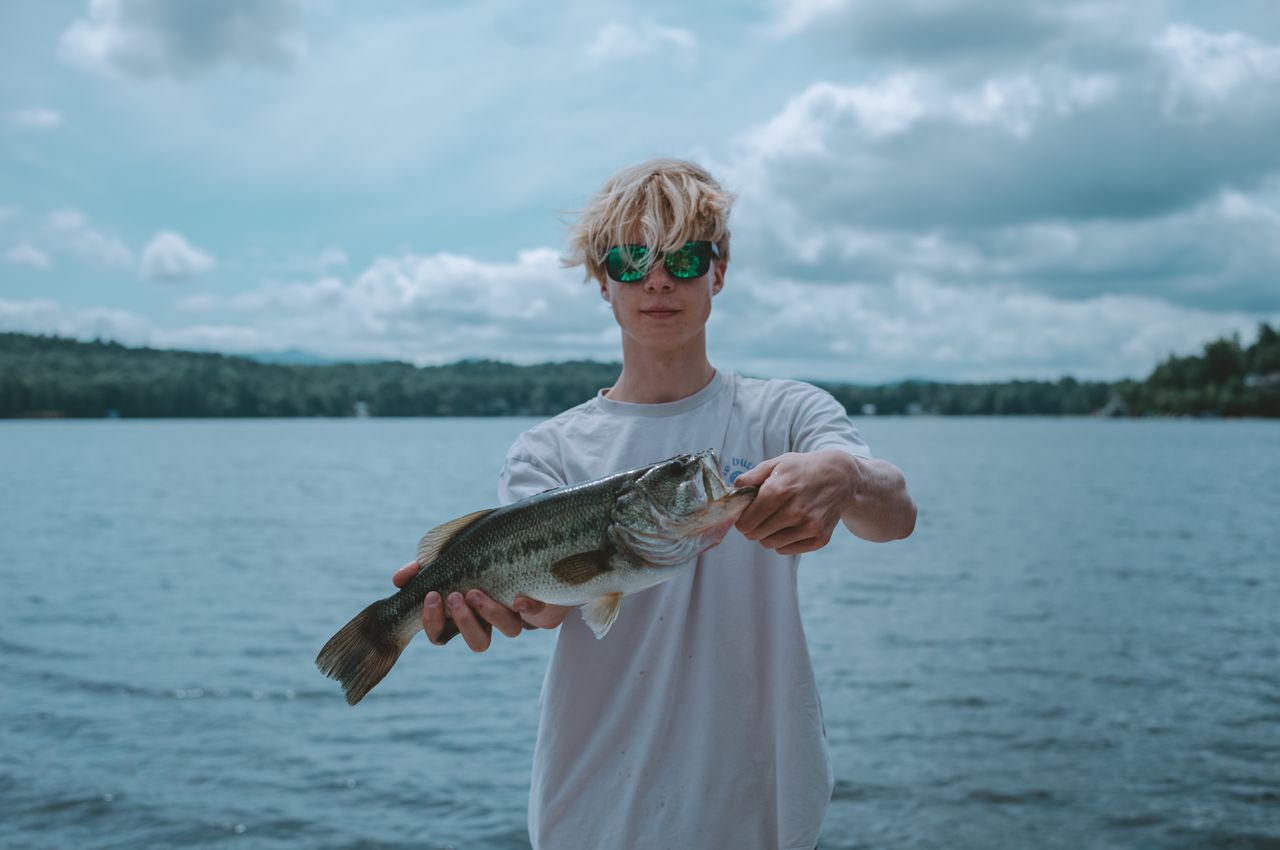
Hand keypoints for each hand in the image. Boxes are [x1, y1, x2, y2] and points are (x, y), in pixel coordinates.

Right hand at [391, 562, 571, 651]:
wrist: (525, 535)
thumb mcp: (448, 551)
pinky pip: (538, 616)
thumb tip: (399, 579)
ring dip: (490, 614)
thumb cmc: (480, 548)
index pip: (441, 634)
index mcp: (463, 612)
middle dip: (464, 621)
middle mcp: (491, 620)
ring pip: (508, 631)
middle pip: (478, 643)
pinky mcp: (539, 604)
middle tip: (454, 596)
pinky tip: (519, 597)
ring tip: (477, 592)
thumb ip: (423, 567)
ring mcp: (516, 613)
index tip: (430, 595)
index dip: (433, 622)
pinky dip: (529, 608)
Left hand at [732, 450, 858, 554]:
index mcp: (779, 491)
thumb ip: (752, 476)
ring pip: (770, 544)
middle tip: (760, 517)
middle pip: (755, 534)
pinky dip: (783, 542)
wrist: (841, 478)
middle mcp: (795, 511)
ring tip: (777, 519)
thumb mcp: (777, 463)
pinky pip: (786, 550)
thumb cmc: (803, 469)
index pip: (746, 521)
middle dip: (752, 527)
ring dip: (767, 535)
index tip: (745, 514)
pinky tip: (790, 526)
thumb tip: (733, 489)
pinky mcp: (819, 538)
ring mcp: (809, 527)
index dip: (741, 519)